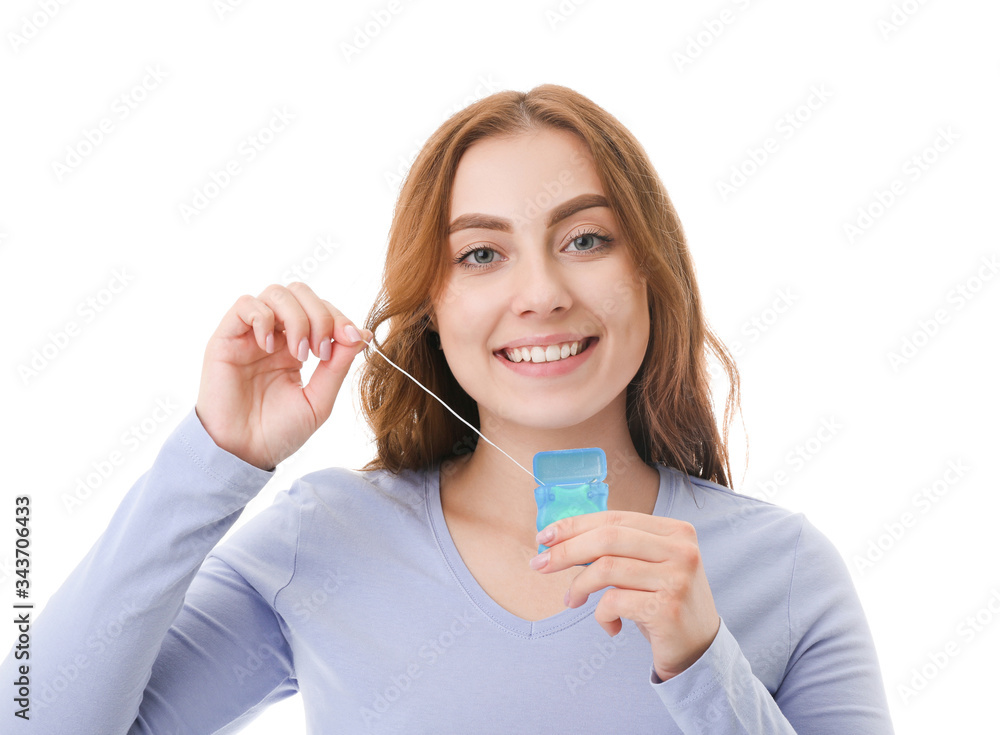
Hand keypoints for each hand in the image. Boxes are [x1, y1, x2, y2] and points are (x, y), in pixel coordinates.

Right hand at [195, 282, 371, 470]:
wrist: (243, 454)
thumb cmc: (279, 432)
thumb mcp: (319, 400)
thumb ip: (338, 366)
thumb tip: (362, 334)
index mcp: (297, 346)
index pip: (321, 310)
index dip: (340, 318)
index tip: (353, 339)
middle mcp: (274, 335)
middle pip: (301, 293)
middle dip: (321, 316)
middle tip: (322, 351)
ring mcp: (250, 335)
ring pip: (276, 293)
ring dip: (297, 318)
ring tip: (300, 354)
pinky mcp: (226, 338)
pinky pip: (245, 304)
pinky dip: (264, 318)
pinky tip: (270, 347)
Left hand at [531, 511, 720, 681]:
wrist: (699, 650)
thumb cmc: (663, 603)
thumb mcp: (648, 567)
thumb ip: (618, 548)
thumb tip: (560, 538)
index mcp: (675, 531)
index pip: (615, 518)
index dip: (575, 525)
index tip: (544, 536)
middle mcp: (681, 549)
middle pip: (608, 538)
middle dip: (566, 550)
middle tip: (539, 564)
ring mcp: (677, 578)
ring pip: (607, 568)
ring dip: (579, 586)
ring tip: (572, 601)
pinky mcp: (667, 608)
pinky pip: (614, 602)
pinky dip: (601, 615)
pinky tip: (610, 625)